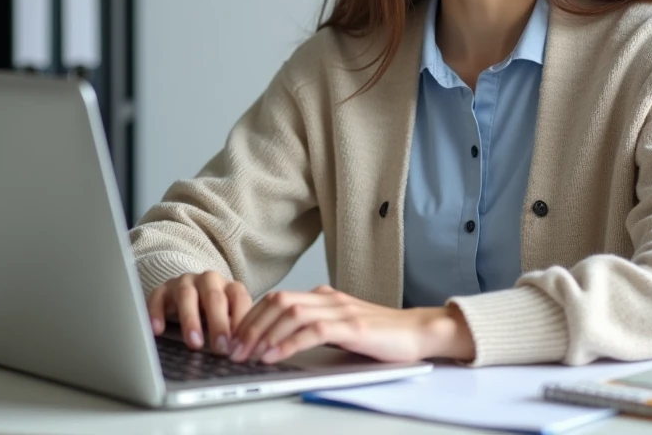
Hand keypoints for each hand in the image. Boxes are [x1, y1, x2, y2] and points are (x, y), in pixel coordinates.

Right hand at [145, 271, 252, 355]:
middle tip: (220, 348)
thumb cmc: (214, 312)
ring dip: (190, 320)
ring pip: (186, 295)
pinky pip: (158, 298)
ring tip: (194, 343)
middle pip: (214, 297)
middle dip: (218, 324)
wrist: (188, 295)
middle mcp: (208, 280)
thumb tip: (246, 355)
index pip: (239, 298)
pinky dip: (156, 313)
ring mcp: (184, 282)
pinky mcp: (163, 289)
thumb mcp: (229, 318)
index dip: (240, 322)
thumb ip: (238, 332)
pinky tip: (158, 330)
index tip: (240, 346)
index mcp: (229, 287)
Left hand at [229, 285, 474, 364]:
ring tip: (248, 355)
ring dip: (264, 335)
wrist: (419, 332)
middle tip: (232, 350)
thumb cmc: (381, 335)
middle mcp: (328, 298)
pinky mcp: (353, 326)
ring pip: (290, 312)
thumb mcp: (341, 328)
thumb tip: (279, 342)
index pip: (276, 299)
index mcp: (323, 296)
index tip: (233, 339)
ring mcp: (340, 310)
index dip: (250, 318)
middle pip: (277, 302)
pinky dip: (288, 343)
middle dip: (249, 326)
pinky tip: (274, 356)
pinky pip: (312, 331)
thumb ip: (315, 328)